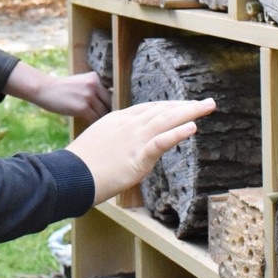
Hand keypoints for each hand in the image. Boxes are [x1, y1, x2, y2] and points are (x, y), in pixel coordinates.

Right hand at [4, 62, 111, 122]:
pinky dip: (93, 124)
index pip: (109, 94)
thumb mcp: (80, 83)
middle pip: (109, 104)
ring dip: (100, 120)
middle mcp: (94, 85)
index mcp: (95, 77)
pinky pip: (95, 119)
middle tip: (102, 121)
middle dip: (106, 113)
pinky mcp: (83, 108)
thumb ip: (93, 89)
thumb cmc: (62, 89)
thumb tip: (108, 104)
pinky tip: (89, 126)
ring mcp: (89, 96)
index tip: (106, 112)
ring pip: (103, 113)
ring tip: (96, 126)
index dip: (108, 104)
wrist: (45, 89)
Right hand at [66, 98, 215, 205]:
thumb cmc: (79, 165)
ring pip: (166, 121)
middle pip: (162, 110)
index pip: (149, 108)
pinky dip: (178, 134)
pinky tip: (193, 128)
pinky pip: (161, 142)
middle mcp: (128, 125)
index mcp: (118, 119)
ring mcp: (133, 139)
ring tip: (208, 107)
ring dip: (190, 112)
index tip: (185, 105)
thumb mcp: (97, 143)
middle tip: (207, 102)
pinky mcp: (137, 157)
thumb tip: (121, 147)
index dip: (170, 106)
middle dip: (186, 106)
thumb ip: (114, 140)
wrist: (69, 175)